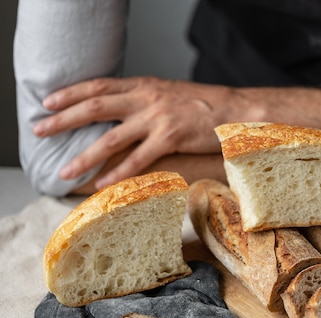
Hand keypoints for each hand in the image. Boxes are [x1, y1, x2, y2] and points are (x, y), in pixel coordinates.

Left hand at [33, 77, 239, 188]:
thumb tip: (123, 113)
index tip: (48, 102)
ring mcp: (158, 118)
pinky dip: (119, 173)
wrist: (235, 109)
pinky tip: (103, 183)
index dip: (71, 93)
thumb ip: (145, 100)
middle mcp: (146, 98)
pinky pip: (138, 158)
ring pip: (111, 138)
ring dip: (85, 156)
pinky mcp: (171, 137)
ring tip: (65, 170)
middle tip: (40, 130)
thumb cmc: (204, 105)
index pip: (99, 86)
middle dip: (64, 120)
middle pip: (95, 107)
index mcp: (144, 85)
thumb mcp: (169, 95)